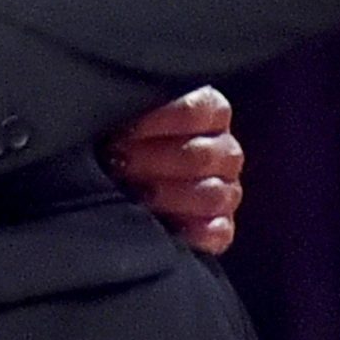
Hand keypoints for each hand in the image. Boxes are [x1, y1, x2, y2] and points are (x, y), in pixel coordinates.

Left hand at [104, 86, 243, 254]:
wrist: (128, 180)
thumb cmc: (127, 138)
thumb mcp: (132, 116)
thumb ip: (135, 109)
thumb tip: (112, 108)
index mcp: (210, 112)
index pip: (196, 111)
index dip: (157, 121)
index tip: (123, 130)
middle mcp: (225, 151)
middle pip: (201, 156)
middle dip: (153, 160)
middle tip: (119, 161)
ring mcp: (227, 190)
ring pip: (212, 195)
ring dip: (167, 195)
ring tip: (134, 191)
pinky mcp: (221, 227)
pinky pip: (218, 232)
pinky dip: (193, 231)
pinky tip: (165, 225)